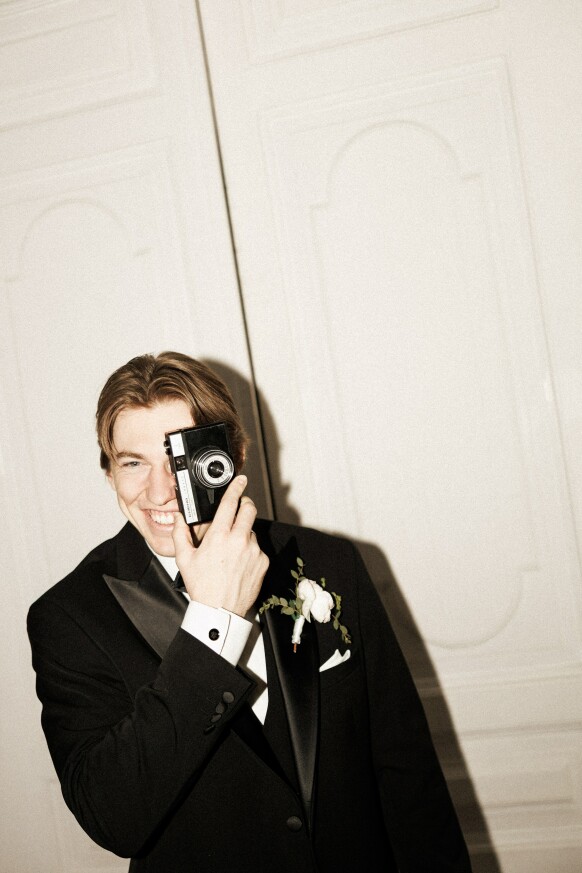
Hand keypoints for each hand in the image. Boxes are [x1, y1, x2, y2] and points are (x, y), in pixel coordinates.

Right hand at [171, 475, 268, 616]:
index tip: (241, 480)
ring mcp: (253, 551)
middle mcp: (239, 540)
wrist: (220, 610)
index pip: (231, 503)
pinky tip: (238, 562)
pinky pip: (257, 548)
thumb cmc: (202, 586)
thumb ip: (180, 534)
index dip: (236, 487)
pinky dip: (249, 550)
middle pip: (249, 510)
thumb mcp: (184, 559)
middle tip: (239, 508)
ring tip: (231, 549)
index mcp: (220, 536)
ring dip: (244, 532)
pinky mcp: (263, 561)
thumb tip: (180, 519)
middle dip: (245, 505)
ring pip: (251, 530)